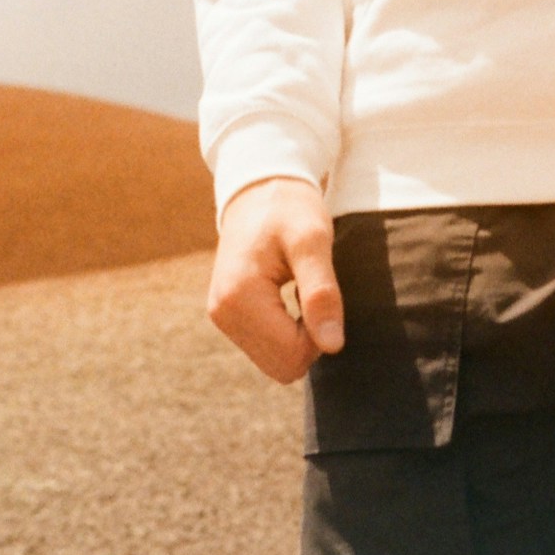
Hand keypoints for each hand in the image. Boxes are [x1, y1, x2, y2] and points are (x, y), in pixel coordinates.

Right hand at [206, 176, 343, 381]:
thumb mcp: (313, 240)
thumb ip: (321, 292)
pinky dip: (284, 330)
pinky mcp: (227, 315)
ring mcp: (221, 316)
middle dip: (308, 338)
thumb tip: (332, 346)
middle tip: (311, 290)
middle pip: (282, 367)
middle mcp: (222, 313)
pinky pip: (265, 347)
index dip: (319, 333)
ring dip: (296, 334)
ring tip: (297, 288)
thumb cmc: (290, 208)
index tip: (321, 291)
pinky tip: (286, 295)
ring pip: (274, 361)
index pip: (292, 356)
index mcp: (239, 296)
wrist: (259, 188)